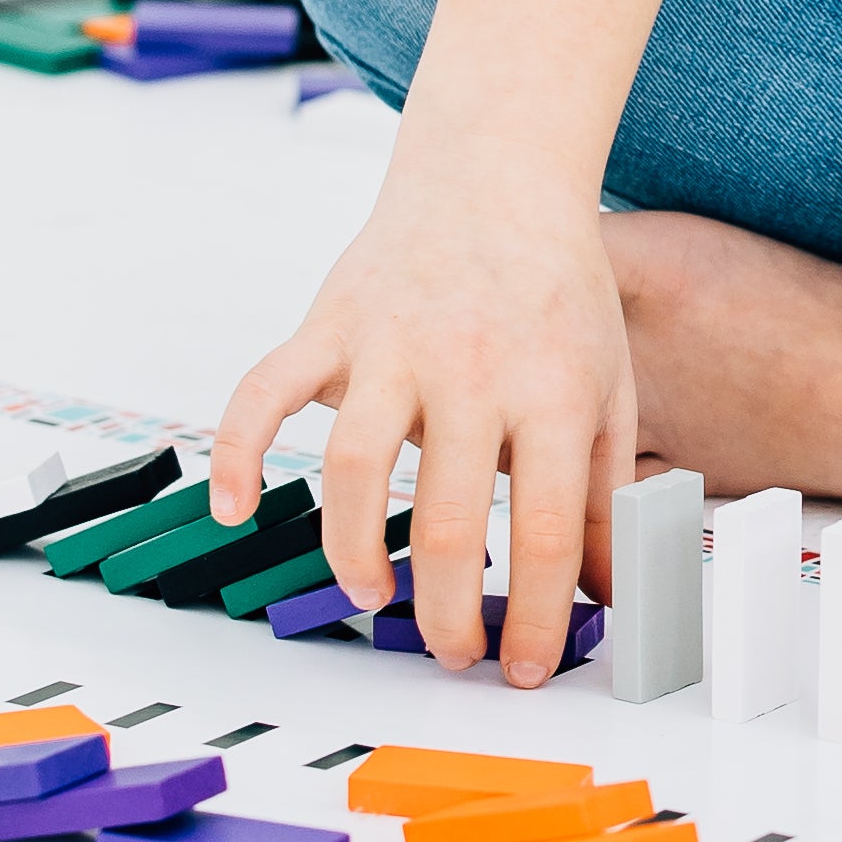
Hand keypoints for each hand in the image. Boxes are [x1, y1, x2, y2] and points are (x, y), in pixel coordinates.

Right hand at [210, 173, 634, 686]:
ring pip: (358, 468)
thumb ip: (605, 493)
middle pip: (452, 520)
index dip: (538, 615)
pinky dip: (237, 451)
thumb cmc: (556, 291)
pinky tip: (234, 508)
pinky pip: (265, 391)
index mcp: (551, 390)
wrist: (497, 175)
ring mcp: (392, 344)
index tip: (525, 667)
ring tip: (372, 594)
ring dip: (355, 550)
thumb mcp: (606, 387)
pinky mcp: (331, 324)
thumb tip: (607, 596)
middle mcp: (470, 368)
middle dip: (448, 612)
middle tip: (450, 652)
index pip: (545, 531)